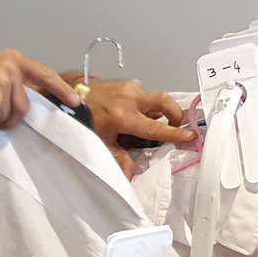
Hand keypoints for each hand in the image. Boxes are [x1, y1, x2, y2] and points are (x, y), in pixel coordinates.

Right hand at [0, 49, 80, 130]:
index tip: (74, 101)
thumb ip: (13, 82)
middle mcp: (10, 68)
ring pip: (11, 116)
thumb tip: (31, 104)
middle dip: (8, 116)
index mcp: (12, 59)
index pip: (43, 74)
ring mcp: (3, 83)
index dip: (60, 89)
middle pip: (24, 106)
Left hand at [67, 76, 196, 154]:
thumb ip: (118, 158)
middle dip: (174, 113)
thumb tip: (131, 175)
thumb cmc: (83, 120)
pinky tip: (132, 111)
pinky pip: (140, 93)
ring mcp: (128, 87)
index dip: (175, 134)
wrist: (66, 94)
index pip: (155, 128)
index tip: (191, 136)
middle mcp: (130, 99)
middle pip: (164, 101)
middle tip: (175, 125)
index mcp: (124, 117)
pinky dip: (142, 103)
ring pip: (151, 98)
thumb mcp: (99, 142)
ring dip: (154, 109)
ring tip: (149, 120)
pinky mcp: (125, 81)